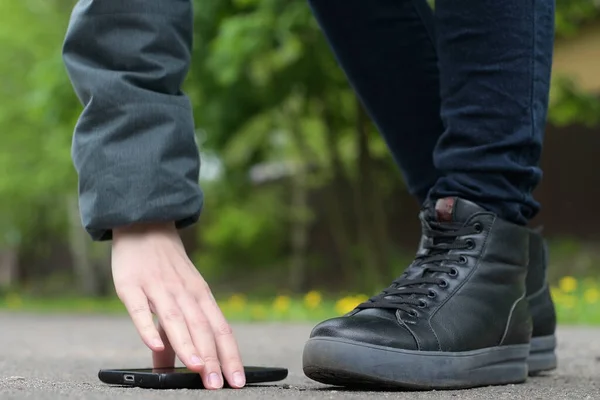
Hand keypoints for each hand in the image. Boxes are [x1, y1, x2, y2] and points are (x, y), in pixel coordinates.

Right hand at [111, 222, 244, 389]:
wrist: (145, 224)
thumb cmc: (165, 266)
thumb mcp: (178, 295)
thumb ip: (175, 333)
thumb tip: (170, 367)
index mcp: (200, 296)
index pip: (220, 329)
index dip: (230, 356)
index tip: (237, 381)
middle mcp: (185, 292)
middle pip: (202, 328)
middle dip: (211, 358)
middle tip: (217, 385)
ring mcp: (159, 288)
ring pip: (176, 320)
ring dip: (187, 345)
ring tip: (197, 370)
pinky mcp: (132, 285)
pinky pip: (140, 309)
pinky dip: (147, 327)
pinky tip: (154, 346)